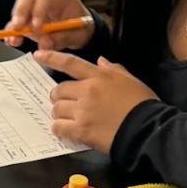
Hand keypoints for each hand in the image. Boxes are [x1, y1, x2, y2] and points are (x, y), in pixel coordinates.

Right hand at [6, 0, 92, 49]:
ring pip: (19, 8)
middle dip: (20, 13)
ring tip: (12, 38)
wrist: (78, 29)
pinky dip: (12, 31)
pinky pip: (17, 20)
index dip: (38, 12)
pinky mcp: (27, 16)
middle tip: (17, 29)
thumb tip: (44, 45)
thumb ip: (61, 39)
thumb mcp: (76, 35)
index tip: (36, 28)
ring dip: (14, 24)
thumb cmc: (79, 28)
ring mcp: (34, 4)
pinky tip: (11, 40)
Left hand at [36, 51, 158, 153]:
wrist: (149, 129)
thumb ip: (113, 69)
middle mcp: (87, 90)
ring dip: (59, 114)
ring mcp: (83, 111)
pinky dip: (60, 129)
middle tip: (67, 104)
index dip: (51, 58)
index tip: (37, 56)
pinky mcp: (82, 130)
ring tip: (69, 119)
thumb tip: (100, 61)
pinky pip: (59, 127)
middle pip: (58, 90)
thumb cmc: (143, 104)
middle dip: (59, 96)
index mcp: (99, 76)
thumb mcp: (130, 80)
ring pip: (56, 109)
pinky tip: (67, 131)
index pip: (69, 63)